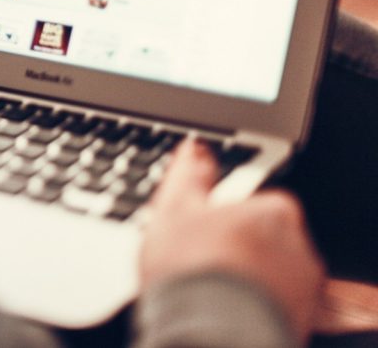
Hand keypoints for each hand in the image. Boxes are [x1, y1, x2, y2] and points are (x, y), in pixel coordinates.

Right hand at [140, 140, 323, 342]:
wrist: (211, 332)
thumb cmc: (194, 269)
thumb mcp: (176, 209)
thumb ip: (188, 174)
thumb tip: (193, 148)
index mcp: (274, 209)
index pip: (248, 204)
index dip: (216, 218)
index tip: (195, 234)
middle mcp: (297, 245)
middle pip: (259, 239)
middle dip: (232, 247)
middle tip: (196, 262)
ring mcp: (300, 286)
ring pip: (265, 273)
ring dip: (240, 277)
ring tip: (204, 290)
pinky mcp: (297, 319)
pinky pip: (268, 302)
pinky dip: (247, 304)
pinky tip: (218, 308)